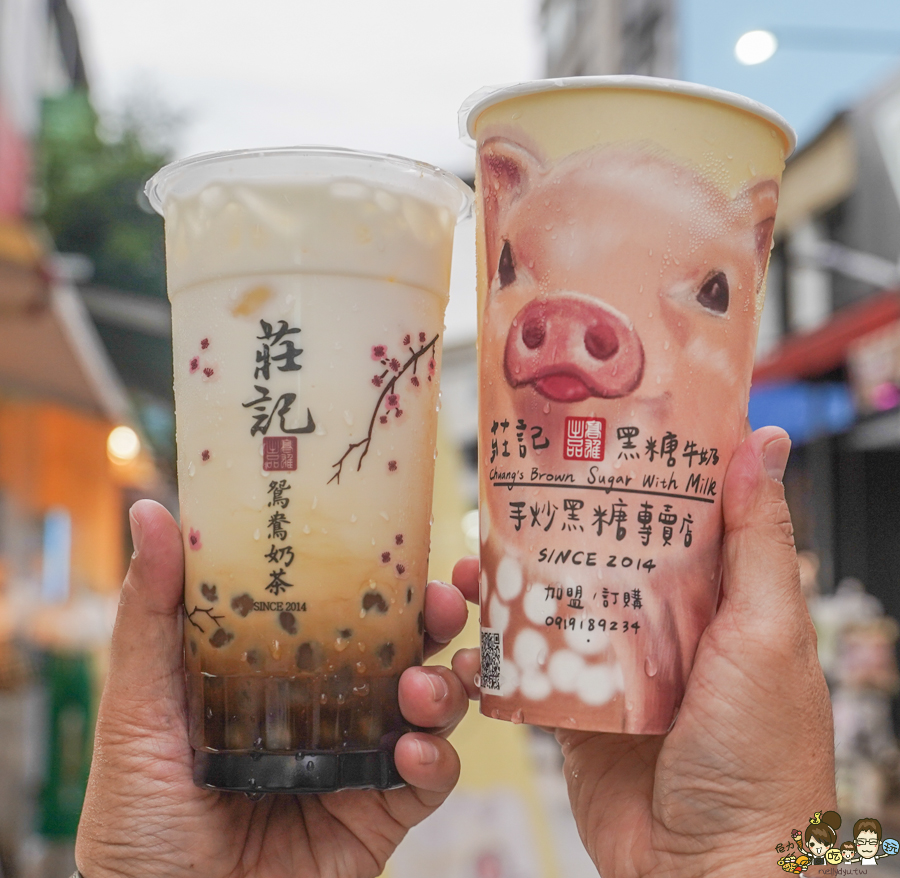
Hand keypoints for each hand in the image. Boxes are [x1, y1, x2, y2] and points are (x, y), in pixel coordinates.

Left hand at [75, 500, 470, 877]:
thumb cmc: (137, 817)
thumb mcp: (138, 705)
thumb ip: (152, 614)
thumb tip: (151, 513)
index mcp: (283, 669)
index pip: (345, 607)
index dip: (383, 572)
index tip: (408, 540)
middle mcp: (330, 706)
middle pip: (404, 647)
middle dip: (437, 619)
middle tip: (444, 600)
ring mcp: (358, 758)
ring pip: (432, 705)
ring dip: (444, 685)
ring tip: (422, 687)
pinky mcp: (378, 814)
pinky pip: (428, 780)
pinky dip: (434, 759)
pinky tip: (411, 752)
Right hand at [453, 427, 834, 877]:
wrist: (709, 874)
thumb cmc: (760, 756)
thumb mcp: (769, 634)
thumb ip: (758, 543)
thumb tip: (760, 442)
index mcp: (720, 598)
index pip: (679, 511)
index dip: (644, 466)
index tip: (604, 418)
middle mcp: (668, 626)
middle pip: (608, 550)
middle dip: (564, 515)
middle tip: (518, 472)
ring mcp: (619, 668)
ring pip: (564, 600)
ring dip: (522, 572)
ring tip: (479, 543)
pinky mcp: (577, 710)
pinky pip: (534, 661)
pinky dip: (503, 638)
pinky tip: (471, 611)